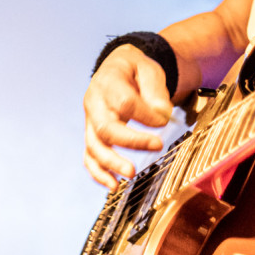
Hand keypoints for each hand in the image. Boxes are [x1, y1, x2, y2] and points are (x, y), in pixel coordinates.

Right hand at [82, 44, 173, 187]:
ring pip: (94, 145)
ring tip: (131, 174)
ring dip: (111, 163)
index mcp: (108, 81)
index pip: (124, 102)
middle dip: (130, 141)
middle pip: (106, 127)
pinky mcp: (91, 135)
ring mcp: (90, 120)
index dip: (146, 114)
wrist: (116, 68)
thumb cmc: (135, 70)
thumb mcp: (149, 68)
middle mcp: (94, 102)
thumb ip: (155, 90)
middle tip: (157, 146)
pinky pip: (89, 156)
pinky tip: (113, 186)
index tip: (164, 119)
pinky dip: (99, 173)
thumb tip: (160, 117)